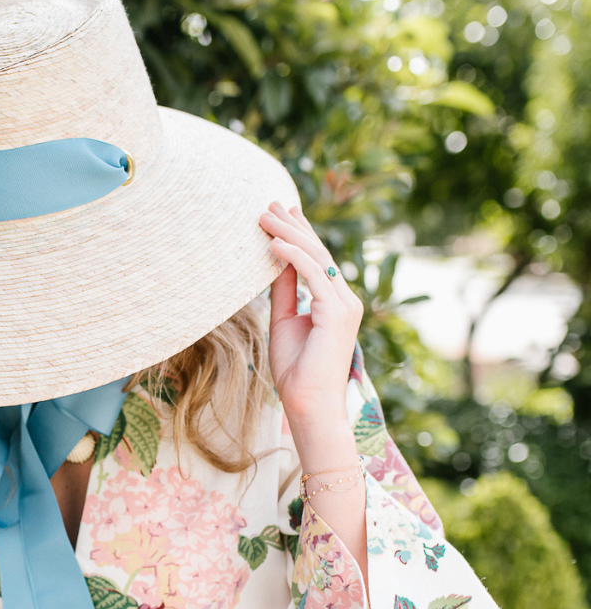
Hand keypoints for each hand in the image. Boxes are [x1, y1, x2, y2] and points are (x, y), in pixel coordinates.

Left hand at [258, 201, 363, 427]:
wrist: (307, 403)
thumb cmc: (296, 370)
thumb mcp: (284, 322)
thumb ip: (284, 292)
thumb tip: (275, 263)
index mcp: (334, 301)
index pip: (316, 259)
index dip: (298, 234)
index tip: (279, 213)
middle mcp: (344, 299)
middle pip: (318, 252)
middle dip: (293, 226)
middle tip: (268, 204)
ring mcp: (344, 304)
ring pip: (316, 258)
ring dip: (288, 235)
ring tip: (264, 217)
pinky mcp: (337, 313)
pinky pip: (314, 275)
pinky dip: (292, 257)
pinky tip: (273, 243)